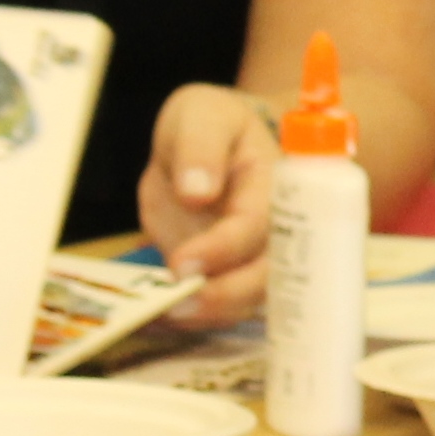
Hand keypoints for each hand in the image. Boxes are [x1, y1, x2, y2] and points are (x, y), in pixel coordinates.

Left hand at [138, 83, 279, 324]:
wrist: (205, 142)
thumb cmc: (208, 123)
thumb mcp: (200, 116)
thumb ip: (200, 146)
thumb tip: (197, 191)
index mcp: (274, 186)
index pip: (259, 226)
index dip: (224, 249)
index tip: (184, 262)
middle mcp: (275, 229)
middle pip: (267, 277)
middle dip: (226, 297)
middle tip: (178, 304)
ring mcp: (254, 257)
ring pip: (246, 302)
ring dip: (210, 315)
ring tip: (166, 315)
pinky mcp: (230, 276)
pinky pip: (221, 308)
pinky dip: (194, 319)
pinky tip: (159, 320)